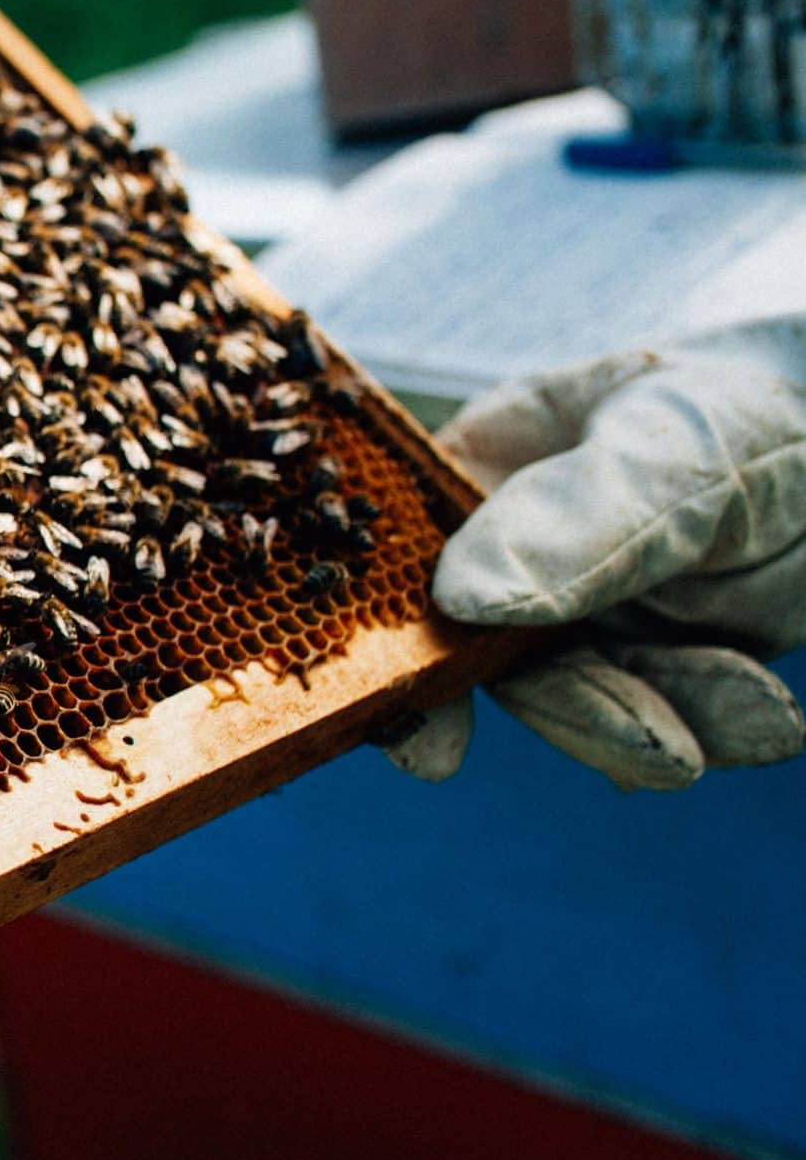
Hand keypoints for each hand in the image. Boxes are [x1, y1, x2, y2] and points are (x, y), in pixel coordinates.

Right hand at [385, 314, 805, 787]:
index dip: (397, 664)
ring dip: (661, 726)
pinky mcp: (658, 656)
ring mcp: (582, 612)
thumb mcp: (667, 442)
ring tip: (760, 720)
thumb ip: (576, 517)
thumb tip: (458, 600)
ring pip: (583, 700)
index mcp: (467, 479)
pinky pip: (665, 712)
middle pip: (493, 662)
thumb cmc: (744, 408)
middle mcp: (506, 555)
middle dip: (580, 712)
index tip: (432, 743)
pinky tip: (763, 722)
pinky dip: (715, 723)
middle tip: (661, 752)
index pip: (399, 577)